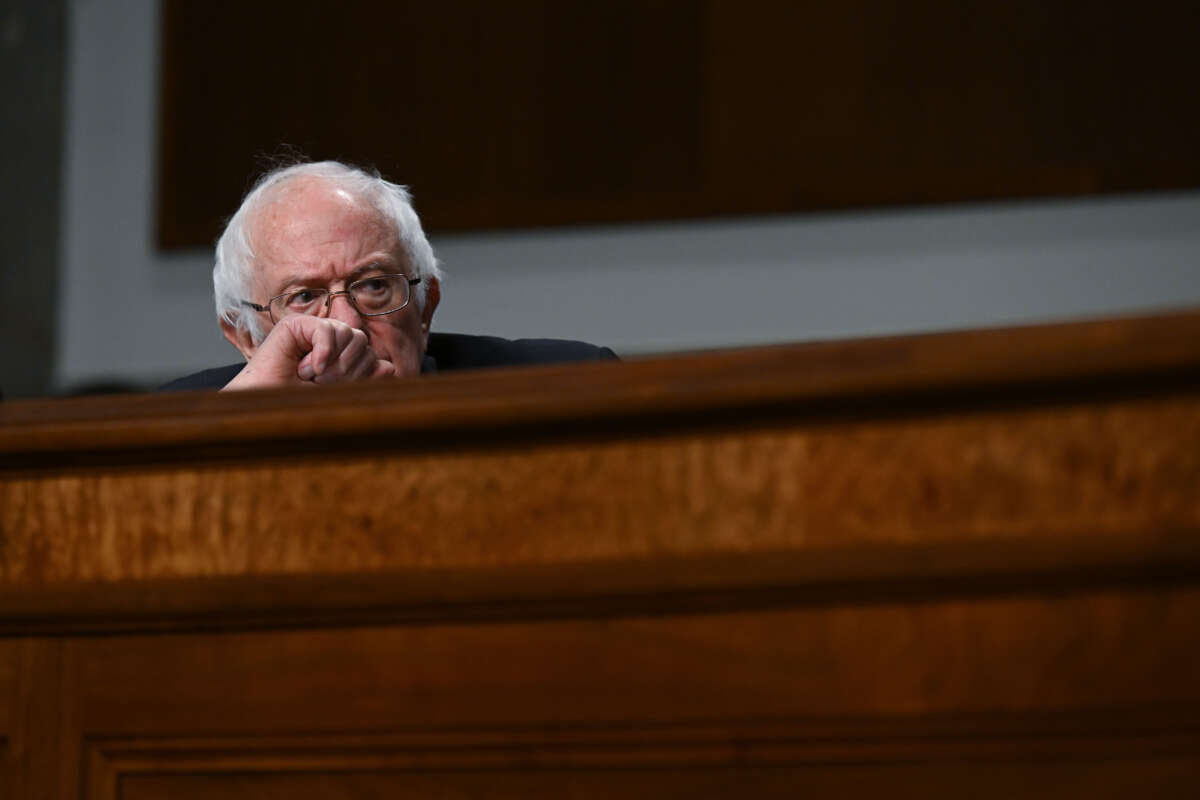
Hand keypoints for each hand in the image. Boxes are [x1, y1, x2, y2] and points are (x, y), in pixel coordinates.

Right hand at [221, 316, 393, 390]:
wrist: (265, 409)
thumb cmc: (297, 405)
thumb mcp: (340, 393)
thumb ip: (365, 379)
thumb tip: (388, 366)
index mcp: (343, 359)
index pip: (372, 357)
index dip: (362, 375)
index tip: (338, 390)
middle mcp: (332, 344)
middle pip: (363, 345)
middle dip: (346, 371)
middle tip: (320, 384)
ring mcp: (314, 331)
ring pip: (350, 334)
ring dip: (333, 364)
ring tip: (311, 376)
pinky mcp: (297, 324)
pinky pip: (328, 329)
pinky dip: (322, 351)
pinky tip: (307, 368)